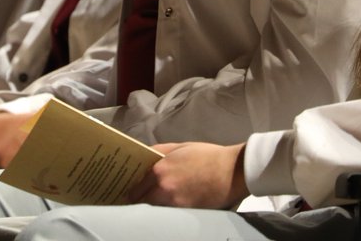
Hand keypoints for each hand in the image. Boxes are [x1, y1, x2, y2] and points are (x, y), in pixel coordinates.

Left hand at [128, 142, 247, 208]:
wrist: (232, 170)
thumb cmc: (207, 155)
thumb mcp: (179, 147)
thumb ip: (159, 152)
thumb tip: (144, 157)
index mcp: (160, 170)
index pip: (136, 187)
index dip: (131, 192)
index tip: (129, 194)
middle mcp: (163, 189)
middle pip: (142, 202)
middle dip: (140, 201)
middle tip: (138, 200)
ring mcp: (175, 203)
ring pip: (155, 210)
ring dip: (153, 206)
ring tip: (153, 203)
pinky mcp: (187, 212)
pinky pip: (170, 213)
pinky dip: (167, 210)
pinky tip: (169, 206)